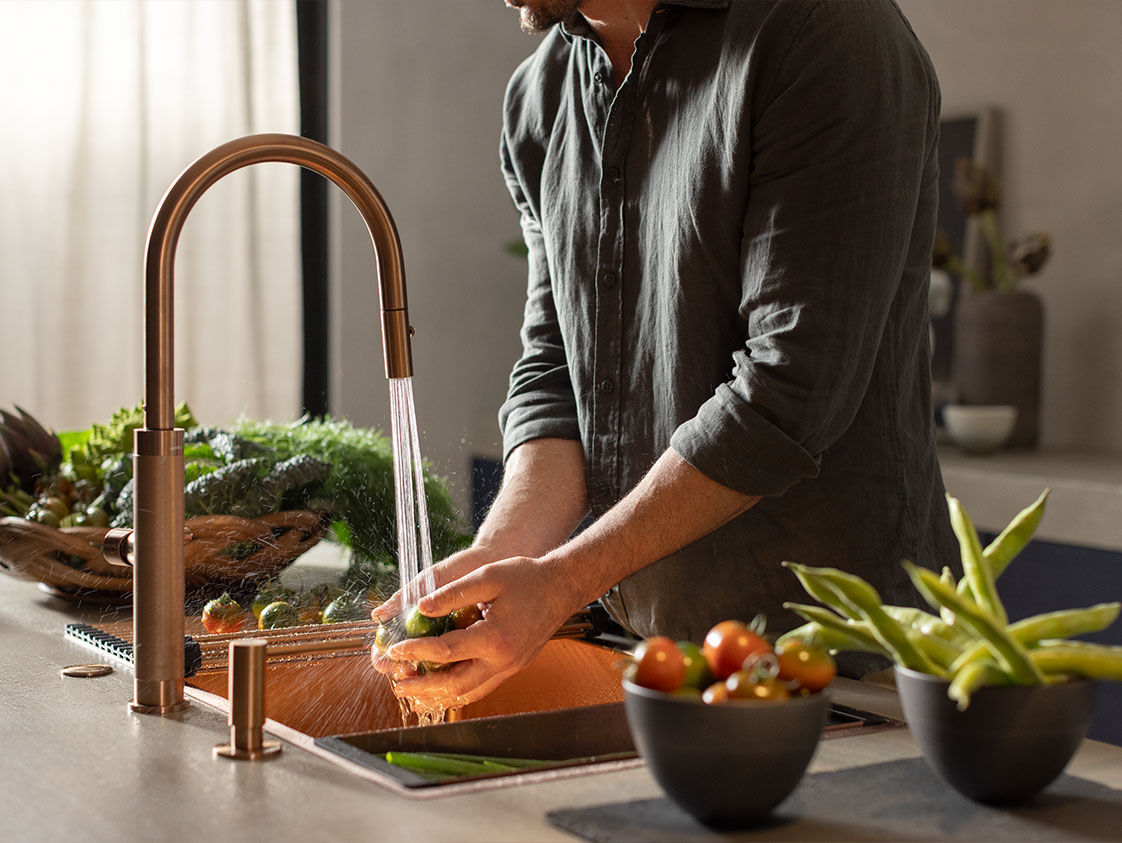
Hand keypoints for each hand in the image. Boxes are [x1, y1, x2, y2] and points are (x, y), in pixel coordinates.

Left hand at [373, 554, 581, 707]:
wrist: (561, 587)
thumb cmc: (527, 578)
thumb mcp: (488, 576)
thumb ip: (453, 593)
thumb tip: (421, 608)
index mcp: (494, 638)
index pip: (444, 651)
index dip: (415, 651)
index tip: (394, 650)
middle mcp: (503, 660)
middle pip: (453, 684)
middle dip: (421, 685)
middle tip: (396, 681)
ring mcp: (509, 668)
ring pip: (468, 692)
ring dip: (437, 693)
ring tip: (413, 688)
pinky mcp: (512, 667)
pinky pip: (480, 687)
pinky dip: (457, 690)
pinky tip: (442, 683)